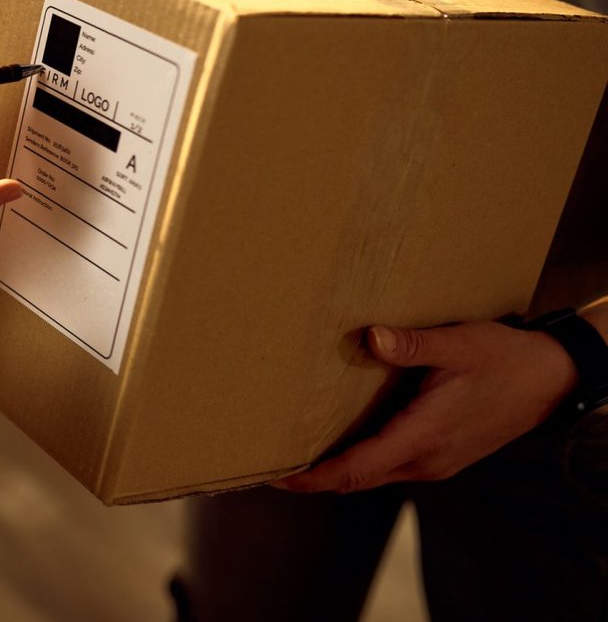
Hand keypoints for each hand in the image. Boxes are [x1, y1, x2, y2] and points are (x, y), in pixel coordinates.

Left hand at [275, 319, 577, 492]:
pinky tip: (338, 441)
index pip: (357, 469)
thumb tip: (372, 339)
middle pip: (357, 479)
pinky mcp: (440, 456)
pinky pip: (390, 466)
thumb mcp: (460, 343)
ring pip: (373, 475)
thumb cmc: (505, 358)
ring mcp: (435, 462)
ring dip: (335, 470)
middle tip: (266, 464)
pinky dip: (359, 461)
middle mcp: (426, 460)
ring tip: (292, 453)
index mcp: (424, 436)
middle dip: (313, 478)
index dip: (314, 477)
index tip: (276, 476)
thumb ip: (414, 343)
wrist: (552, 379)